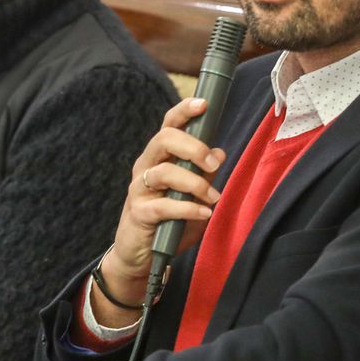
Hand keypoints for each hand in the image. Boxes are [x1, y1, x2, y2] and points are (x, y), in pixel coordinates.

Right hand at [94, 96, 224, 322]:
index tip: (204, 104)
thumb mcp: (192, 196)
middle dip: (193, 147)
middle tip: (214, 164)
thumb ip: (204, 175)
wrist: (140, 257)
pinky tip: (203, 213)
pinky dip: (187, 208)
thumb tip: (220, 152)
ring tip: (213, 198)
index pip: (168, 125)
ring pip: (164, 172)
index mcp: (159, 158)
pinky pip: (163, 205)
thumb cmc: (168, 222)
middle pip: (164, 139)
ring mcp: (139, 190)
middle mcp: (146, 167)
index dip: (184, 111)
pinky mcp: (138, 213)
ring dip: (195, 183)